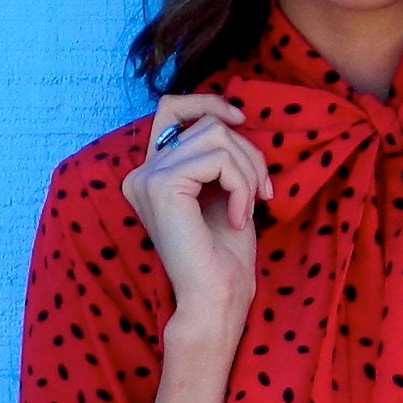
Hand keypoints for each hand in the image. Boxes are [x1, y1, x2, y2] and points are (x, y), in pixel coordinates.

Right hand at [120, 94, 271, 357]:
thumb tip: (233, 114)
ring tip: (249, 207)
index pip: (171, 108)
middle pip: (206, 123)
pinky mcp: (162, 186)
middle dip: (247, 153)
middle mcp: (140, 173)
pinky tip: (239, 217)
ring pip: (216, 135)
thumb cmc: (223, 257)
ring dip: (247, 170)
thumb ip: (218, 154)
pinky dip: (240, 185)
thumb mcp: (224, 192)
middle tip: (262, 194)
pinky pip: (218, 158)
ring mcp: (147, 178)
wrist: (215, 300)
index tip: (242, 120)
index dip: (208, 102)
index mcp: (151, 175)